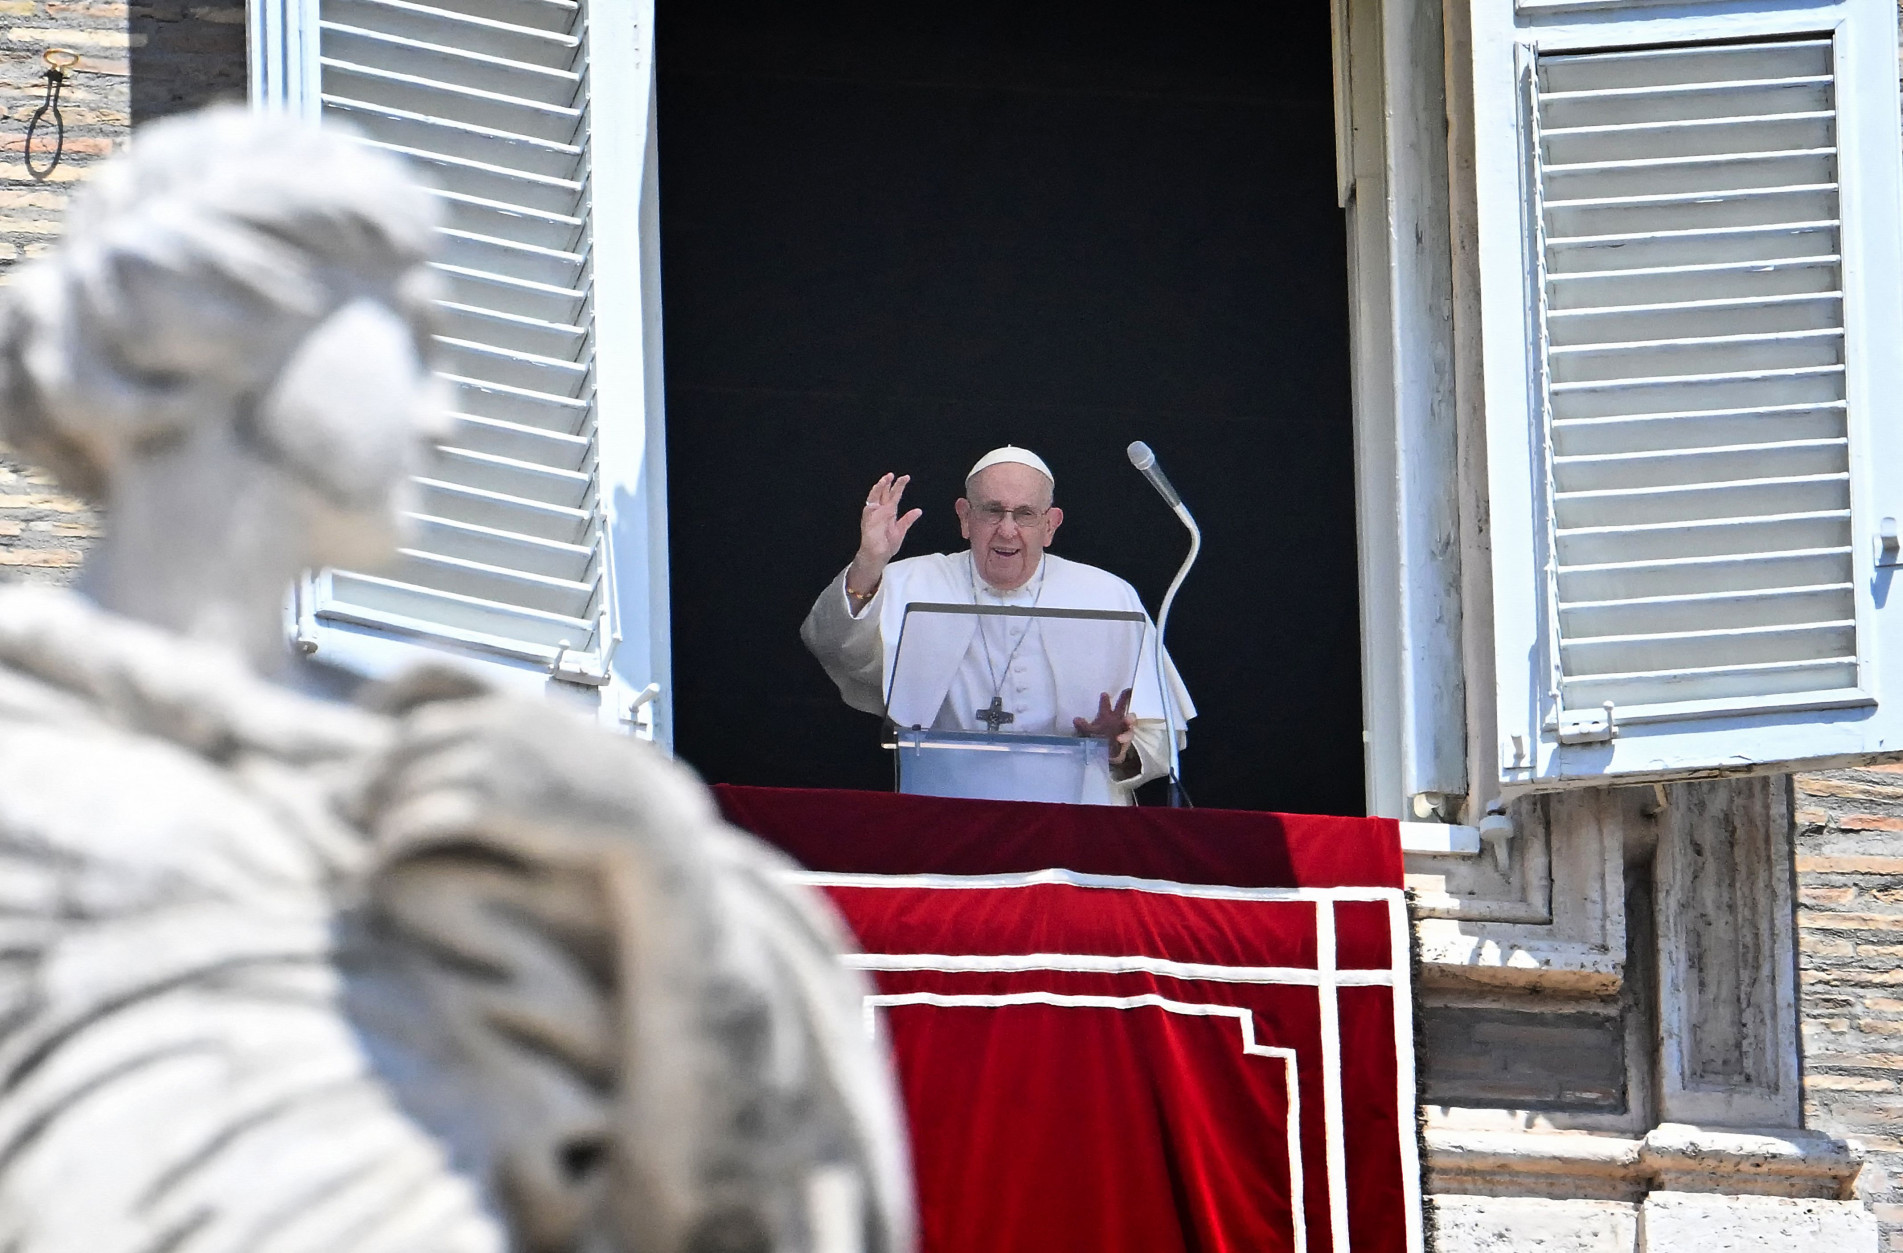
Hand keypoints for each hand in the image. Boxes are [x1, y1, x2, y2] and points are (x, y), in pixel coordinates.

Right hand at [848, 472, 922, 594]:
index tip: (905, 477)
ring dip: (880, 487)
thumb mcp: (901, 530)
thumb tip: (918, 510)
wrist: (878, 556)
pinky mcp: (868, 519)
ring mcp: (873, 514)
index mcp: (889, 512)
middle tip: (893, 474)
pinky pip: (869, 507)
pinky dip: (873, 500)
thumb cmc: (887, 545)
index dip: (899, 486)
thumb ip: (908, 520)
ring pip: (875, 496)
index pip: (894, 496)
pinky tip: (878, 492)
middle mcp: (881, 510)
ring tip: (886, 478)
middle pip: (884, 493)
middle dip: (888, 483)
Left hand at [1073, 689, 1136, 764]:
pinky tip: (1119, 738)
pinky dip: (1125, 736)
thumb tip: (1075, 719)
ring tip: (1127, 720)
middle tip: (1127, 691)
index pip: (1106, 704)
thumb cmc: (1097, 740)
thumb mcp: (1088, 733)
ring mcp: (1124, 728)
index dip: (1105, 698)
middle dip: (1125, 698)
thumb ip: (1083, 726)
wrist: (1105, 756)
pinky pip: (1128, 735)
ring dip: (1129, 718)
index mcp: (1105, 715)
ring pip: (1130, 720)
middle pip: (1122, 706)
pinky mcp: (1128, 738)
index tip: (1104, 693)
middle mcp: (1116, 719)